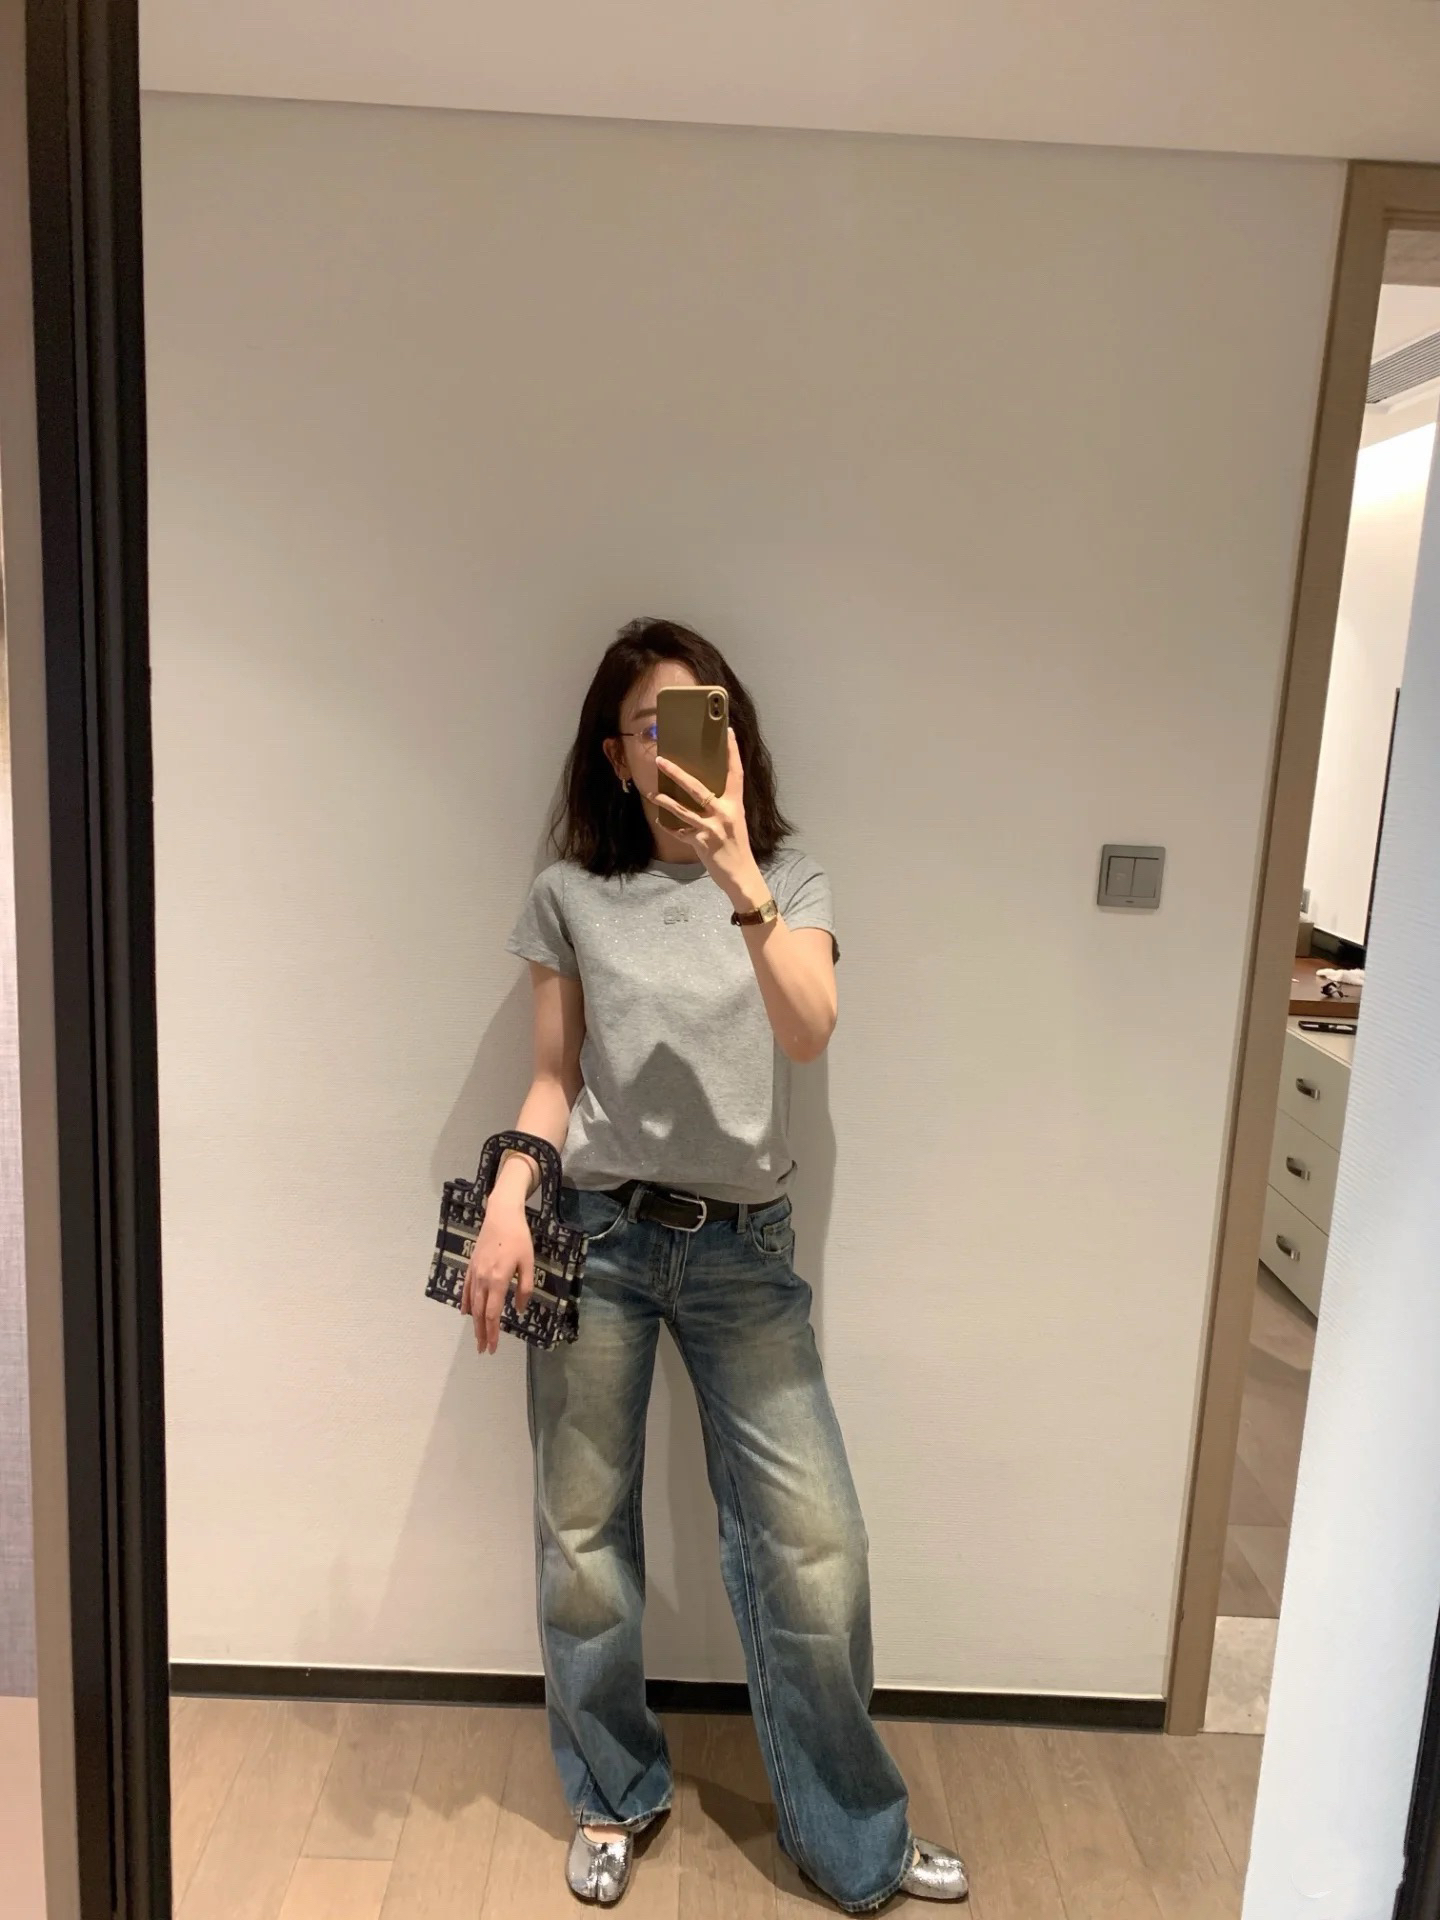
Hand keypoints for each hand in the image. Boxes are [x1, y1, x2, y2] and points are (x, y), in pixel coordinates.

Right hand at [460, 1199, 534, 1355]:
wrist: (501, 1216)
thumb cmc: (519, 1239)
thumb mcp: (528, 1263)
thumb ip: (525, 1288)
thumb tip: (519, 1309)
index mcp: (498, 1280)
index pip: (493, 1314)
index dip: (492, 1333)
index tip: (493, 1347)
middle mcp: (483, 1280)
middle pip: (480, 1313)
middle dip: (481, 1333)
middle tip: (483, 1349)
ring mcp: (474, 1273)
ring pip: (472, 1304)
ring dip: (474, 1322)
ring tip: (477, 1337)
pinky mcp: (471, 1266)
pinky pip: (466, 1289)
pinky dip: (465, 1303)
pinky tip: (466, 1312)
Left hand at [654, 729, 766, 909]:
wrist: (742, 876)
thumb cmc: (737, 847)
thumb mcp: (735, 822)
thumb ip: (722, 806)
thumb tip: (703, 791)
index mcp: (736, 804)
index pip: (735, 772)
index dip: (732, 752)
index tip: (728, 732)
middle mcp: (725, 813)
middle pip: (698, 787)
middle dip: (677, 773)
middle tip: (661, 760)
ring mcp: (713, 828)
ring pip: (683, 809)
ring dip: (666, 800)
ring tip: (653, 792)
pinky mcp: (702, 843)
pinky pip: (680, 831)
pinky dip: (668, 826)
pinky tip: (659, 820)